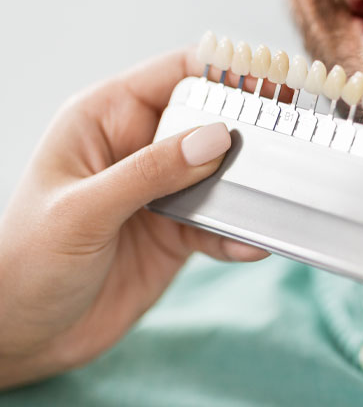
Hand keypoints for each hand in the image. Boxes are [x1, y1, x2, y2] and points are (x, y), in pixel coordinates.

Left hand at [0, 49, 268, 388]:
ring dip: (250, 187)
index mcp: (106, 120)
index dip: (226, 71)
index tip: (273, 79)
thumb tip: (217, 138)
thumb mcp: (83, 212)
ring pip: (222, 173)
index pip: (176, 74)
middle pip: (210, 120)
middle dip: (249, 130)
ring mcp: (161, 190)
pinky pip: (220, 223)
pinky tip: (251, 245)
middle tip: (291, 140)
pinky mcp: (177, 231)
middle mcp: (139, 148)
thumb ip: (151, 172)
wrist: (21, 335)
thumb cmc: (25, 263)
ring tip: (277, 197)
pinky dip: (239, 233)